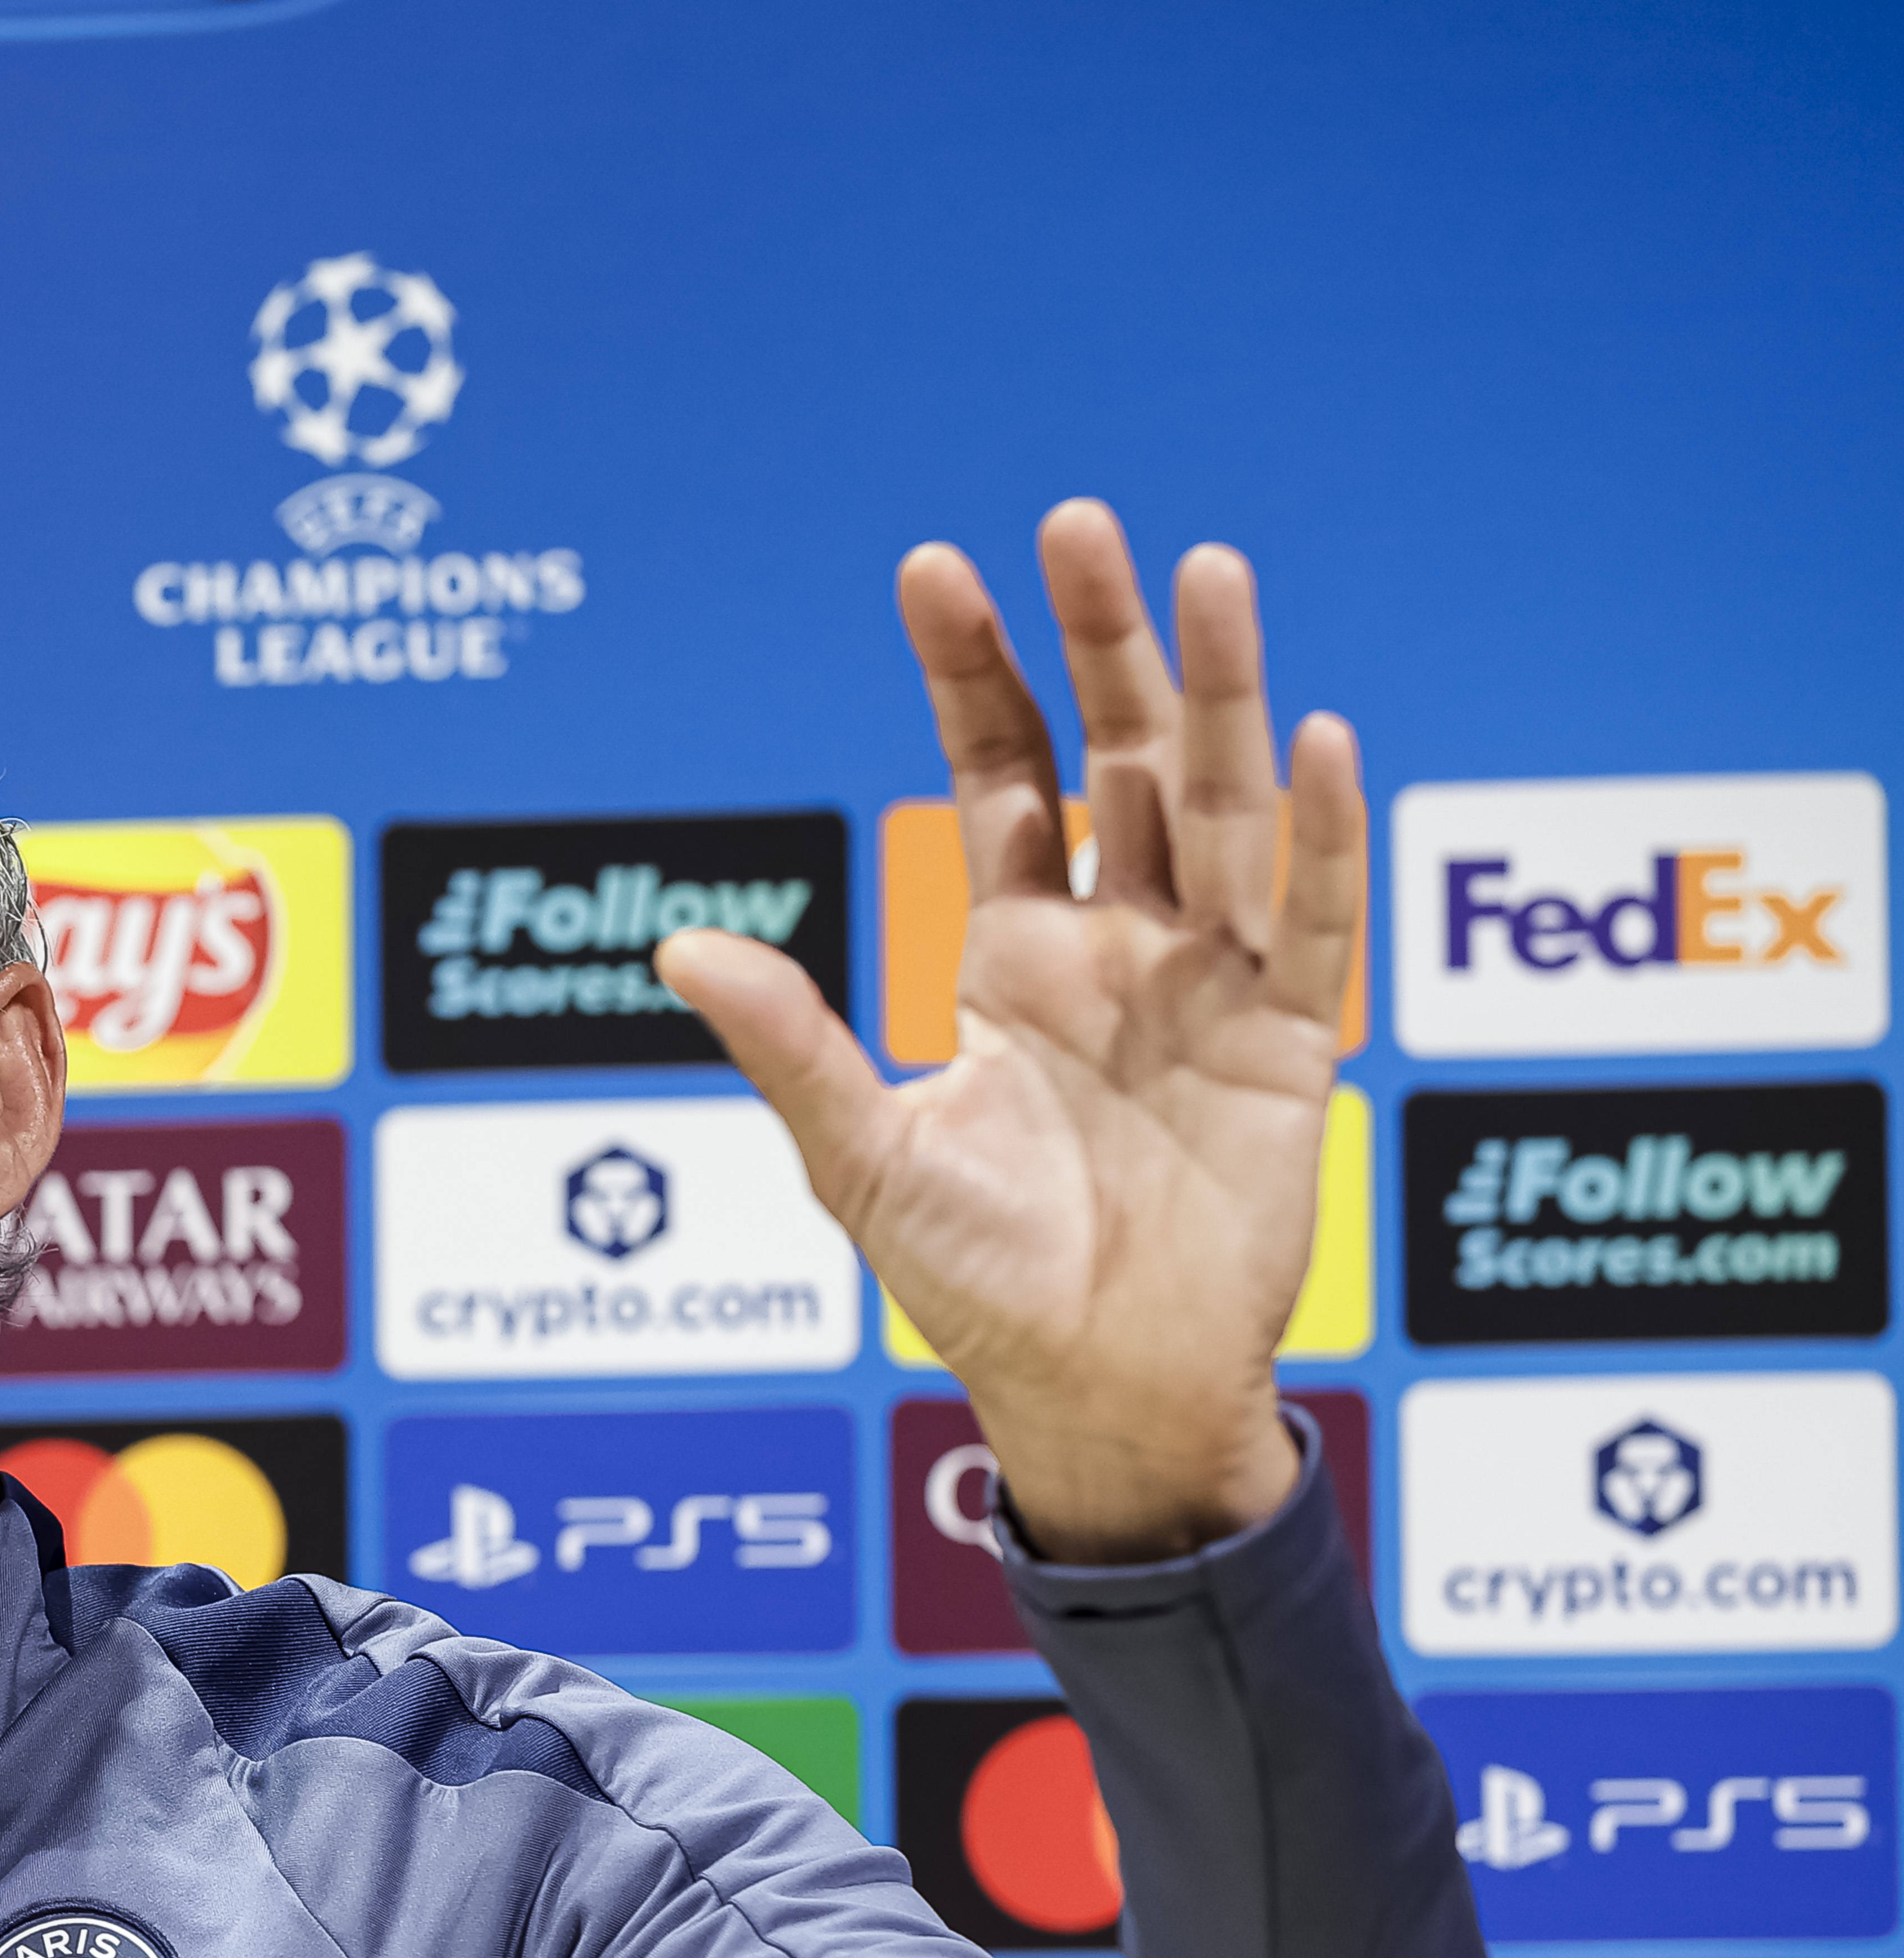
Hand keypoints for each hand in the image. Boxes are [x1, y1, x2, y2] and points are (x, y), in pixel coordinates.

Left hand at [658, 500, 1359, 1563]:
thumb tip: (678, 945)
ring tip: (1210, 574)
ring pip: (1220, 806)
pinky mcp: (1295, 1047)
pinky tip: (1318, 740)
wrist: (1095, 1395)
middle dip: (1100, 643)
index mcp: (1016, 958)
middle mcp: (1120, 946)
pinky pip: (1314, 924)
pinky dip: (1319, 838)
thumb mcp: (864, 1160)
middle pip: (1119, 757)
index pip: (999, 777)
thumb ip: (790, 1046)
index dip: (973, 675)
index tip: (933, 566)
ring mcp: (1214, 985)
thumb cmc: (979, 1286)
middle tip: (1080, 521)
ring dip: (1219, 692)